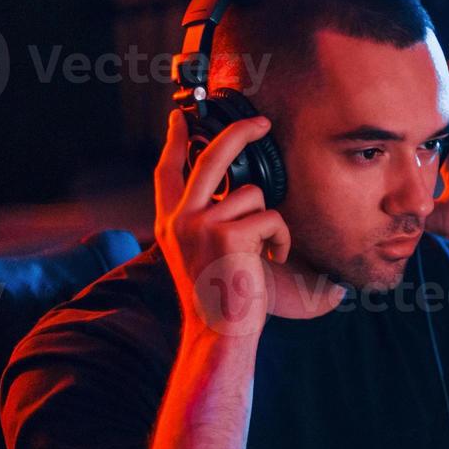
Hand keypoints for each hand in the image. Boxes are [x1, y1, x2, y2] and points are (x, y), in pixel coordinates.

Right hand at [153, 110, 290, 337]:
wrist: (218, 331)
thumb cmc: (217, 299)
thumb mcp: (198, 256)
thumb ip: (204, 224)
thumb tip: (231, 195)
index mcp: (171, 223)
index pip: (168, 171)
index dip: (174, 141)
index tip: (179, 117)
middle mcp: (181, 219)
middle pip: (211, 156)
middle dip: (240, 132)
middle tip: (262, 122)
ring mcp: (202, 224)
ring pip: (254, 195)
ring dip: (270, 224)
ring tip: (262, 254)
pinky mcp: (229, 233)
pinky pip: (272, 218)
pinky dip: (281, 240)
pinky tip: (270, 261)